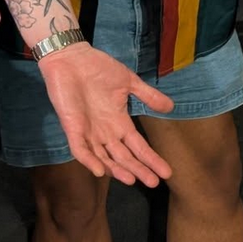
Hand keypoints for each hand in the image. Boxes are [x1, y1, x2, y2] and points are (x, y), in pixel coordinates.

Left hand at [38, 42, 173, 185]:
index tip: (167, 172)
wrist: (72, 58)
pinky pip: (80, 149)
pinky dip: (90, 160)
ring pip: (104, 158)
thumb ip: (148, 96)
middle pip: (124, 157)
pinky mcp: (72, 128)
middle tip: (154, 183)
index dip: (151, 159)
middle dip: (139, 169)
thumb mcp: (129, 82)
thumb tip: (170, 108)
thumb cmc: (99, 68)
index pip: (137, 146)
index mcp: (119, 122)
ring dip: (118, 170)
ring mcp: (88, 132)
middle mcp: (104, 132)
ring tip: (133, 180)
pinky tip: (100, 171)